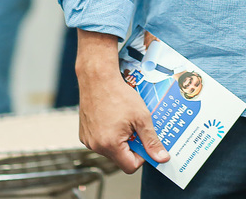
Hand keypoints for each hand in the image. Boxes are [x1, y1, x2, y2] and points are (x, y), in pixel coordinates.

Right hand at [76, 31, 169, 172]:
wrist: (97, 78)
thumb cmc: (119, 95)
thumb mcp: (142, 117)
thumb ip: (152, 140)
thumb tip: (162, 158)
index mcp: (110, 145)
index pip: (130, 166)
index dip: (142, 157)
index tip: (146, 142)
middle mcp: (96, 146)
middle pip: (120, 158)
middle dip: (131, 146)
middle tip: (137, 127)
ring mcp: (88, 140)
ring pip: (110, 150)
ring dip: (120, 140)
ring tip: (125, 121)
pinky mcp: (84, 133)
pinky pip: (100, 141)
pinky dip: (109, 134)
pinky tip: (114, 118)